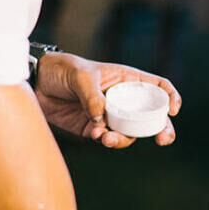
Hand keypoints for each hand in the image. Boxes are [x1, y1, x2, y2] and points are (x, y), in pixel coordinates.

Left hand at [34, 52, 180, 147]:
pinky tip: (94, 134)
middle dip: (161, 129)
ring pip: (129, 133)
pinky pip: (107, 138)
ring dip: (123, 139)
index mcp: (127, 80)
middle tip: (162, 140)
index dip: (171, 98)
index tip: (173, 111)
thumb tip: (102, 121)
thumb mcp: (79, 75)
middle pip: (151, 117)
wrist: (35, 84)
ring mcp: (110, 115)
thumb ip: (93, 96)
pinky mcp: (94, 129)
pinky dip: (104, 140)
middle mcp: (123, 99)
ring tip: (107, 138)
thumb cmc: (61, 70)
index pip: (158, 87)